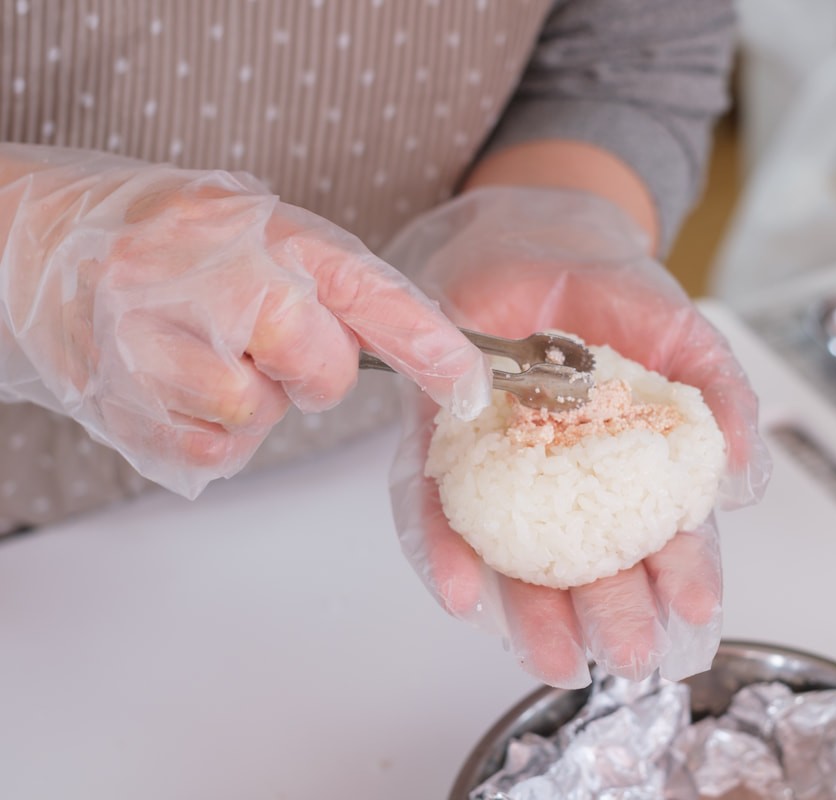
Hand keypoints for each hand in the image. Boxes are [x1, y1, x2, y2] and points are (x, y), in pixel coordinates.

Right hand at [0, 146, 489, 497]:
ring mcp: (151, 335)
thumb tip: (425, 348)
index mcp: (254, 224)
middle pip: (316, 364)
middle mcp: (203, 272)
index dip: (425, 340)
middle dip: (313, 373)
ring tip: (206, 354)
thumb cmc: (165, 236)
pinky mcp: (117, 398)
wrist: (39, 238)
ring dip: (251, 402)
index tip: (469, 382)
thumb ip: (329, 279)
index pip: (361, 286)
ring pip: (255, 414)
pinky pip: (210, 452)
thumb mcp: (257, 226)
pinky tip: (177, 384)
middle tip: (273, 346)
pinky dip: (210, 433)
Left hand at [384, 187, 769, 686]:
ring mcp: (507, 467)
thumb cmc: (615, 291)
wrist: (539, 236)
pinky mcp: (447, 442)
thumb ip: (721, 395)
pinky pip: (441, 505)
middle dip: (614, 613)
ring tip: (556, 655)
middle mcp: (569, 478)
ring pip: (519, 554)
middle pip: (592, 561)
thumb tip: (743, 470)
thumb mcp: (685, 338)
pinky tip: (465, 593)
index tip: (696, 609)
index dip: (681, 572)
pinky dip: (450, 549)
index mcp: (632, 464)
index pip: (660, 532)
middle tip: (631, 654)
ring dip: (535, 609)